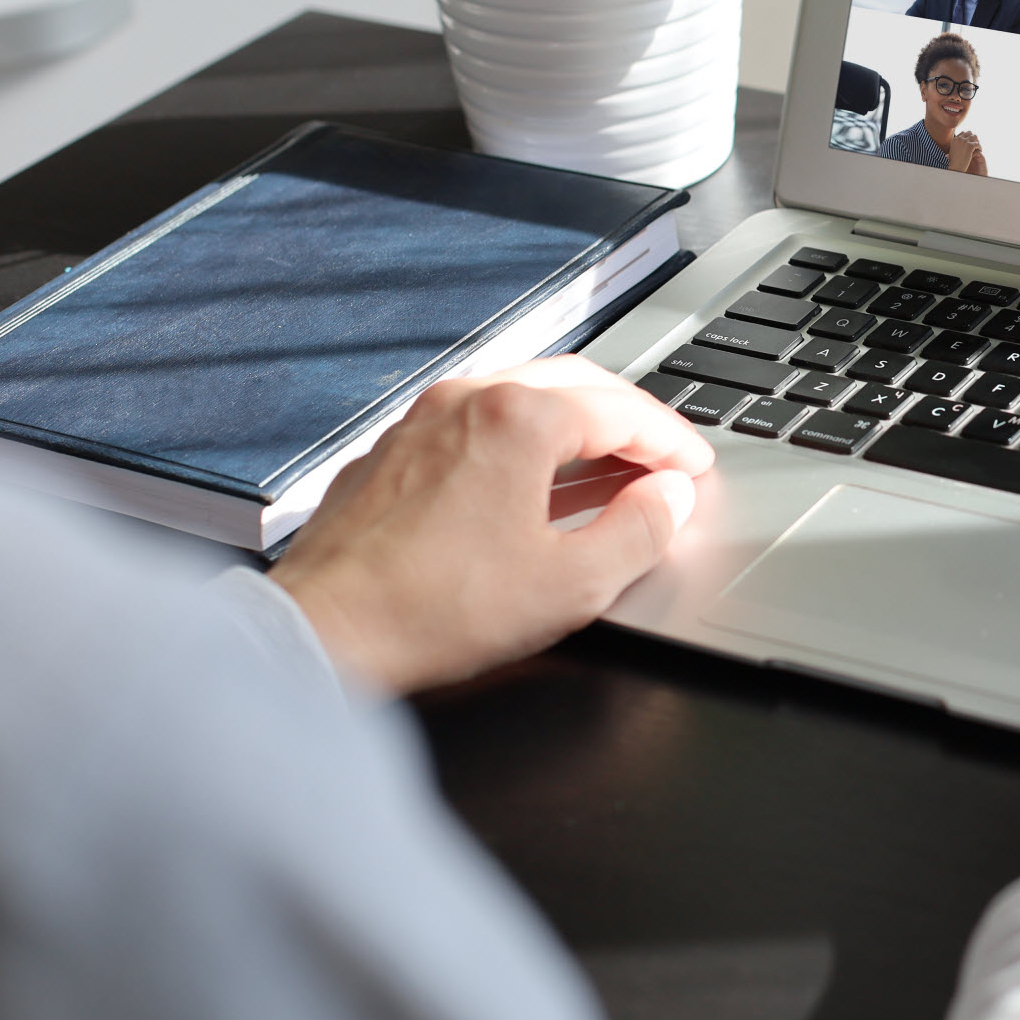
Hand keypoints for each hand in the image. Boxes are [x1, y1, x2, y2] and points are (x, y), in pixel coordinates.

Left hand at [271, 355, 713, 693]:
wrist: (324, 633)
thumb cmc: (433, 612)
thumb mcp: (571, 585)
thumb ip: (640, 531)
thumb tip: (668, 498)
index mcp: (517, 418)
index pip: (623, 409)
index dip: (672, 441)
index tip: (695, 469)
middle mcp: (467, 400)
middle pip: (574, 385)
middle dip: (629, 419)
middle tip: (663, 457)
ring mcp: (422, 421)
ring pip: (521, 396)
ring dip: (576, 424)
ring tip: (609, 468)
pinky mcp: (392, 453)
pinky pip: (475, 425)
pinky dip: (522, 441)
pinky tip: (533, 485)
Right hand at [951, 131, 988, 175]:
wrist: (956, 167)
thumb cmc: (955, 161)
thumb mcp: (954, 151)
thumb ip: (958, 145)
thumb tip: (966, 141)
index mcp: (954, 139)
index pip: (963, 133)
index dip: (968, 137)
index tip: (971, 142)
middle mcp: (959, 138)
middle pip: (969, 133)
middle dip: (973, 138)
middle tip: (976, 144)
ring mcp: (964, 141)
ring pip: (975, 137)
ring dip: (977, 141)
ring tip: (978, 147)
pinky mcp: (970, 146)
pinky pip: (978, 144)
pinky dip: (980, 147)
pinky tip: (980, 151)